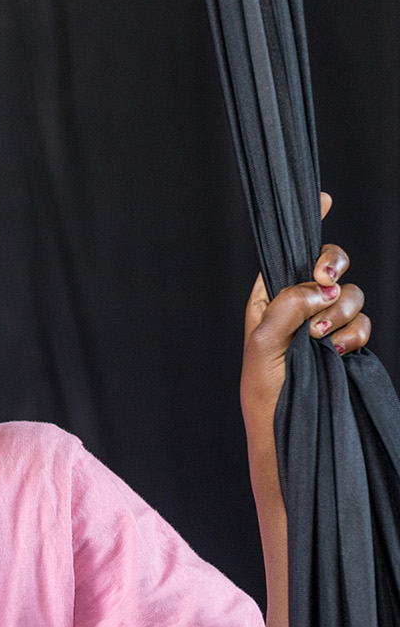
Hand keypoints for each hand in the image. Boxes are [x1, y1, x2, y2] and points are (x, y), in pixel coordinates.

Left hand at [241, 193, 370, 439]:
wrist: (285, 428)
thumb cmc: (263, 386)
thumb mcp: (263, 344)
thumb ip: (287, 308)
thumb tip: (319, 286)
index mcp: (269, 297)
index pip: (287, 254)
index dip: (307, 224)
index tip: (323, 198)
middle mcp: (299, 305)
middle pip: (329, 263)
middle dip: (333, 266)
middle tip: (324, 282)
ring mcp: (324, 323)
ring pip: (351, 293)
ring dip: (341, 310)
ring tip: (321, 338)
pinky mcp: (345, 342)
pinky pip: (363, 323)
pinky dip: (354, 333)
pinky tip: (337, 351)